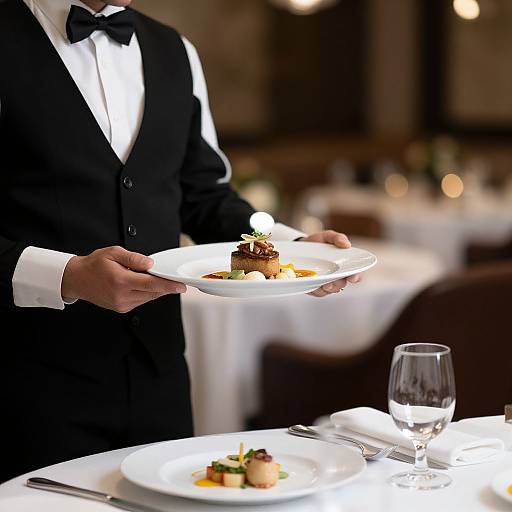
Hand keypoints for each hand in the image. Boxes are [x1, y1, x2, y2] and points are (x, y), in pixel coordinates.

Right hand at [61, 246, 185, 312]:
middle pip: (152, 292)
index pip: (151, 284)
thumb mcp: (113, 253)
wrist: (77, 280)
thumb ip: (133, 258)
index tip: (182, 286)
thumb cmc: (94, 264)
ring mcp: (122, 304)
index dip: (169, 285)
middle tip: (172, 278)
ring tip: (151, 277)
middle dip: (165, 286)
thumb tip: (150, 264)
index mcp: (121, 281)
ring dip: (155, 289)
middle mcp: (122, 296)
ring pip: (148, 298)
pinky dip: (146, 293)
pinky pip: (142, 301)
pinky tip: (142, 284)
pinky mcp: (122, 309)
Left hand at [301, 230, 361, 296]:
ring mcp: (325, 282)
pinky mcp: (313, 287)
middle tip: (335, 281)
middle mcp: (336, 276)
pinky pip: (317, 292)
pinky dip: (316, 290)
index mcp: (344, 265)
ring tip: (325, 285)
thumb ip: (337, 238)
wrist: (300, 246)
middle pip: (342, 284)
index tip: (353, 277)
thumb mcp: (327, 236)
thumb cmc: (318, 243)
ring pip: (330, 290)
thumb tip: (347, 245)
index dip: (356, 277)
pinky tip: (314, 286)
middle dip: (339, 284)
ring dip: (328, 288)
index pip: (354, 274)